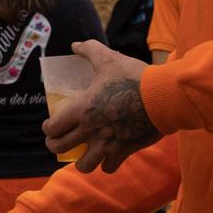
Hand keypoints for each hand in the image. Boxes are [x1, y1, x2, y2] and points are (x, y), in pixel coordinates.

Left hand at [47, 41, 157, 171]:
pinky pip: (109, 167)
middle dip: (56, 146)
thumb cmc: (134, 77)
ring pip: (84, 166)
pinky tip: (109, 157)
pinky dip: (107, 164)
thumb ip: (90, 50)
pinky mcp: (124, 151)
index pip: (52, 128)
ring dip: (82, 161)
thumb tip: (75, 45)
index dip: (49, 128)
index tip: (51, 125)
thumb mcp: (109, 59)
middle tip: (60, 142)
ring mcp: (107, 144)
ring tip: (85, 154)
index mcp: (82, 109)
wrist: (163, 96)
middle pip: (60, 148)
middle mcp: (91, 130)